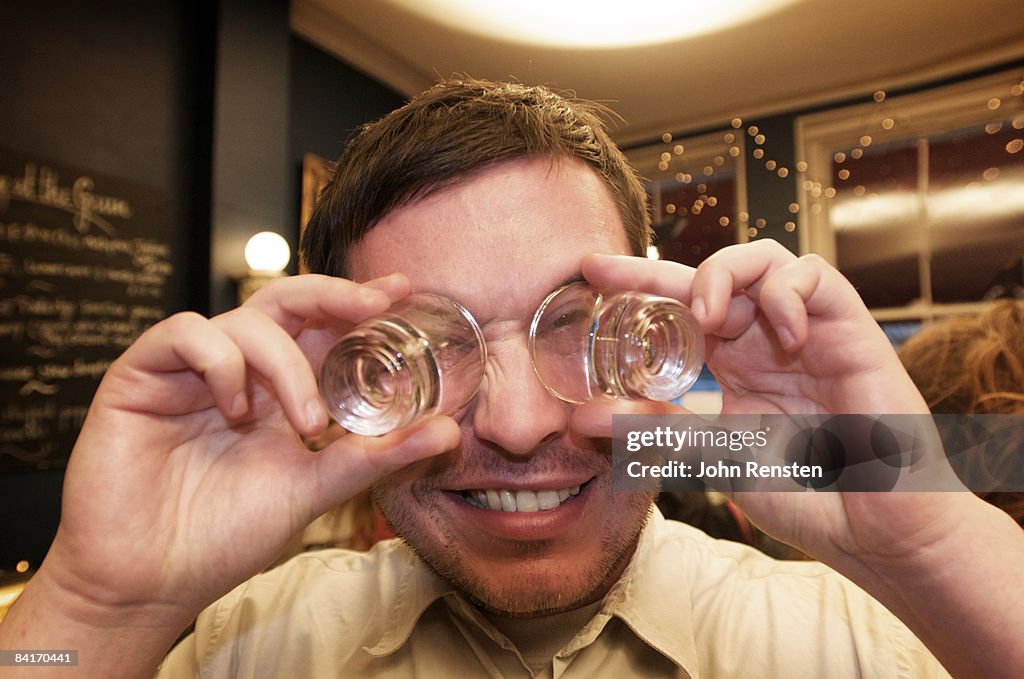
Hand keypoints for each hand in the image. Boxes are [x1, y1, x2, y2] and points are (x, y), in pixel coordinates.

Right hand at [35, 273, 459, 627]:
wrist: (151, 582)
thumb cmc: (227, 535)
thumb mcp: (315, 490)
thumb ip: (374, 457)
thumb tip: (448, 431)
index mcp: (279, 390)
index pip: (321, 329)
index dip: (358, 305)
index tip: (403, 291)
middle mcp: (239, 370)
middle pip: (286, 301)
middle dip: (333, 295)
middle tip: (373, 305)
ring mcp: (190, 371)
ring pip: (246, 319)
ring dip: (286, 363)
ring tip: (306, 423)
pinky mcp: (142, 375)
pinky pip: (186, 333)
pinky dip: (222, 361)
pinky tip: (236, 409)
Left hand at [572, 241, 962, 567]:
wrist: (876, 529)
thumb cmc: (806, 493)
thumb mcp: (711, 457)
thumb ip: (655, 430)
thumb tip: (580, 417)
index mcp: (734, 364)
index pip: (679, 309)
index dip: (637, 284)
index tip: (587, 271)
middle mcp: (766, 339)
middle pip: (713, 274)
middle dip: (661, 269)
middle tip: (617, 278)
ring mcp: (808, 330)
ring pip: (765, 258)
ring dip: (724, 275)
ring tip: (707, 320)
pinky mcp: (850, 328)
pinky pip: (816, 276)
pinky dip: (787, 293)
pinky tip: (780, 335)